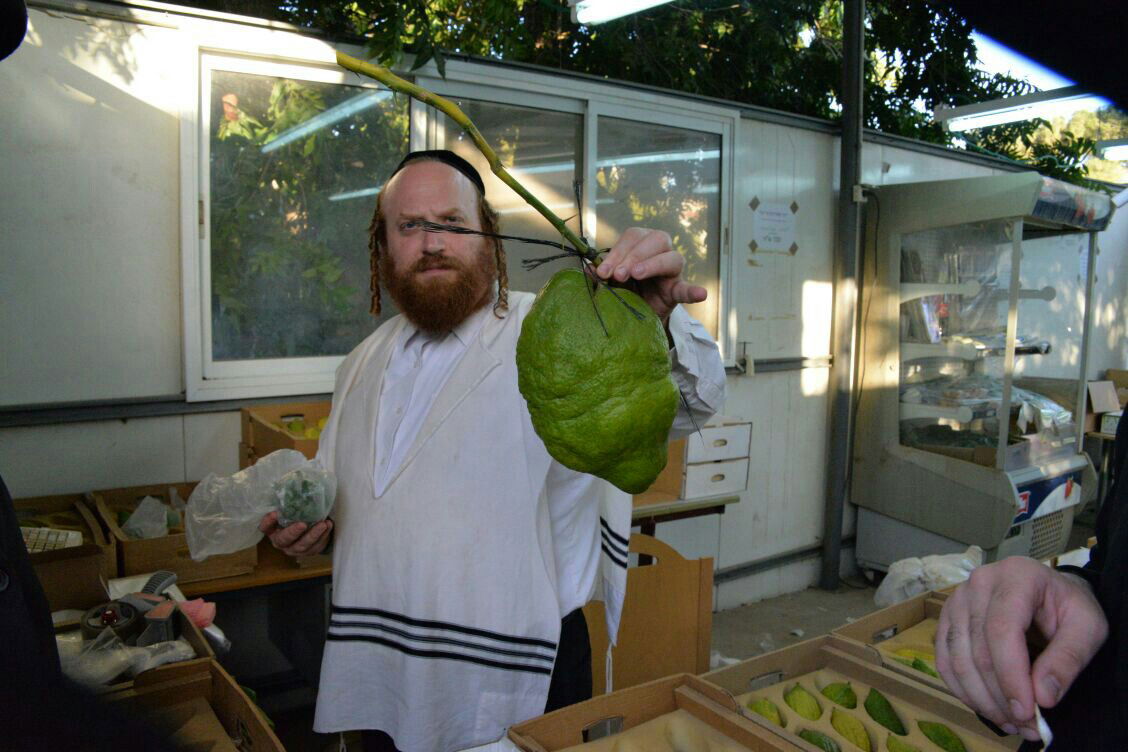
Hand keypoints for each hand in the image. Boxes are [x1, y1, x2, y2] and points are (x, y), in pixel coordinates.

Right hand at [258, 510, 332, 557]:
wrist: (311, 529)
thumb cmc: (297, 516)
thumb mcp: (290, 510)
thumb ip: (288, 503)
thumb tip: (292, 484)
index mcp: (273, 530)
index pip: (265, 528)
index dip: (268, 522)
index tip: (275, 513)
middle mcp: (282, 542)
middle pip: (284, 540)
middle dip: (293, 532)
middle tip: (303, 524)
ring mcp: (295, 549)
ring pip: (303, 545)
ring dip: (313, 535)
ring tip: (323, 524)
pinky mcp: (309, 551)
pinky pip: (316, 546)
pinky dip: (323, 536)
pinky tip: (328, 525)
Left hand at [595, 228, 706, 324]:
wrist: (637, 317)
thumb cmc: (625, 291)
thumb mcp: (610, 282)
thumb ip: (601, 274)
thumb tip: (587, 269)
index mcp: (641, 245)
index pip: (633, 237)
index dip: (618, 251)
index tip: (603, 271)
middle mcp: (660, 252)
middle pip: (656, 239)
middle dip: (634, 255)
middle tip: (618, 275)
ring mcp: (672, 272)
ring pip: (672, 257)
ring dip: (653, 264)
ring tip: (637, 275)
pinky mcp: (677, 292)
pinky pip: (688, 289)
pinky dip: (694, 291)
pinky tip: (701, 294)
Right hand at [935, 556, 1106, 741]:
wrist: (1049, 591)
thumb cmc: (1069, 607)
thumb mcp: (1088, 627)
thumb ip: (1069, 659)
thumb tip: (1043, 697)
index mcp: (1016, 576)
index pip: (1001, 630)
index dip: (1010, 676)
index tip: (1027, 712)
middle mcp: (978, 583)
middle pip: (977, 650)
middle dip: (999, 696)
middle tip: (1025, 727)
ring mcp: (957, 600)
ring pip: (957, 660)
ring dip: (981, 699)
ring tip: (1010, 722)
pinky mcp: (947, 618)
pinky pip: (944, 661)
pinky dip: (962, 690)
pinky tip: (986, 706)